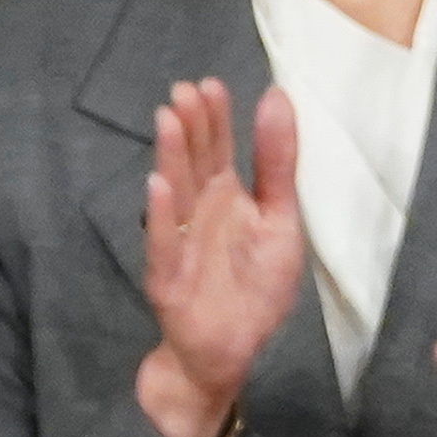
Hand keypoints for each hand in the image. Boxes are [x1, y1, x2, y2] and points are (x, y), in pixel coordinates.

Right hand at [134, 79, 309, 436]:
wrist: (229, 352)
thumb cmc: (253, 287)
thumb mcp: (279, 221)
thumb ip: (277, 164)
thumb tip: (278, 96)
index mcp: (224, 196)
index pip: (217, 147)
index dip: (214, 118)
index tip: (211, 85)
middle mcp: (197, 213)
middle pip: (192, 164)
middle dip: (189, 128)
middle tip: (184, 92)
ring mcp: (178, 243)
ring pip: (174, 194)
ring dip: (170, 158)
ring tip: (168, 121)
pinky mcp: (167, 279)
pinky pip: (161, 244)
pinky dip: (159, 218)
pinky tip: (157, 187)